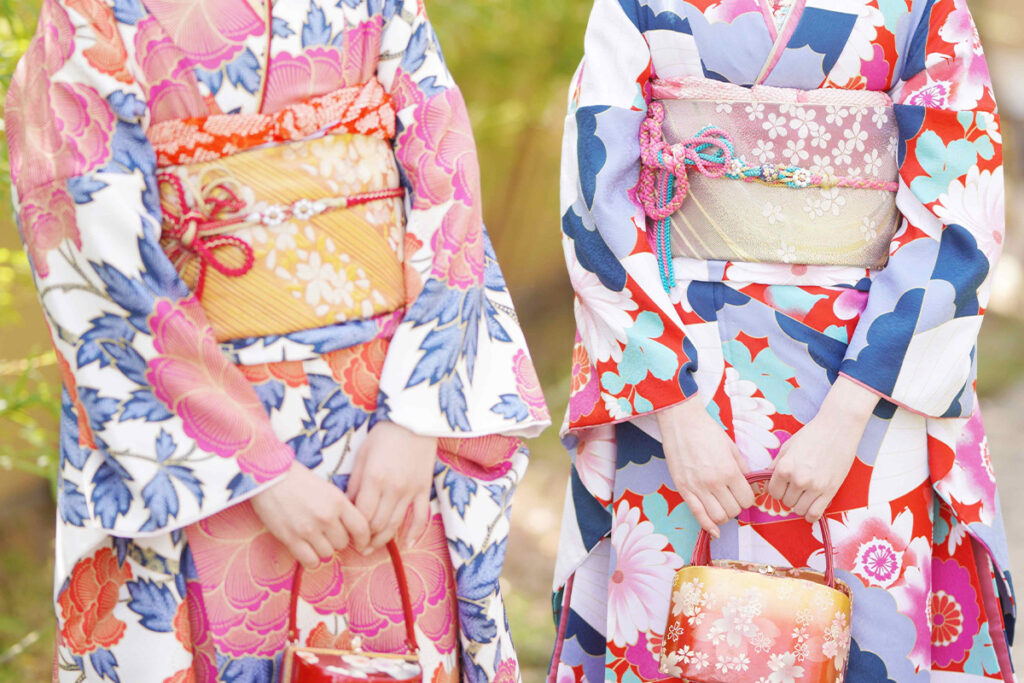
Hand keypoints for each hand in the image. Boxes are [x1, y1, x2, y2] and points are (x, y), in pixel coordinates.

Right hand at [251, 461, 370, 569]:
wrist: (268, 478)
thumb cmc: (298, 481)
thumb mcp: (327, 489)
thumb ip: (340, 508)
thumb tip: (352, 529)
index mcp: (338, 501)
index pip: (361, 528)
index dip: (364, 539)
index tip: (361, 543)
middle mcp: (326, 517)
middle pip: (343, 543)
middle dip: (337, 540)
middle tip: (327, 533)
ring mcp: (308, 529)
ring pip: (327, 553)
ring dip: (323, 549)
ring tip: (314, 539)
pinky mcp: (290, 539)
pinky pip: (310, 561)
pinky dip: (311, 559)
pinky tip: (306, 550)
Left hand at [348, 421, 437, 550]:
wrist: (416, 421)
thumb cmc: (385, 435)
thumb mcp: (362, 455)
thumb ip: (355, 483)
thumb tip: (348, 507)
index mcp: (374, 479)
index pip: (361, 516)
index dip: (353, 530)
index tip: (346, 535)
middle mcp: (393, 489)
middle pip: (377, 525)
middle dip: (365, 539)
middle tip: (357, 545)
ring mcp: (411, 491)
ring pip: (396, 525)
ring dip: (383, 540)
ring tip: (373, 547)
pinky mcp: (424, 489)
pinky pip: (421, 517)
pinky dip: (415, 533)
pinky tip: (408, 544)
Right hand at [656, 397, 754, 538]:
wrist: (681, 422)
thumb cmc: (707, 431)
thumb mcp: (731, 447)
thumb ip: (741, 468)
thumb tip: (747, 483)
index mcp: (729, 470)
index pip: (747, 500)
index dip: (748, 499)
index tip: (743, 493)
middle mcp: (714, 482)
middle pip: (733, 511)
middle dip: (736, 507)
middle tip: (732, 498)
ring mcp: (697, 487)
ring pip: (718, 517)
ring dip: (723, 516)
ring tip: (721, 505)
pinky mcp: (683, 489)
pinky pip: (698, 515)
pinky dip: (708, 526)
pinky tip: (714, 531)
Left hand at [768, 376, 878, 522]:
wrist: (838, 428)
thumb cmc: (811, 435)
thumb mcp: (787, 447)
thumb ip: (776, 465)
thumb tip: (766, 480)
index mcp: (785, 467)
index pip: (773, 492)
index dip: (776, 489)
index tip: (782, 486)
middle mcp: (799, 479)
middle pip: (786, 502)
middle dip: (788, 496)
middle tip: (795, 487)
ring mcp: (815, 486)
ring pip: (799, 510)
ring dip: (799, 504)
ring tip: (804, 495)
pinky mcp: (830, 491)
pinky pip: (815, 514)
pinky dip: (810, 515)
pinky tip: (810, 510)